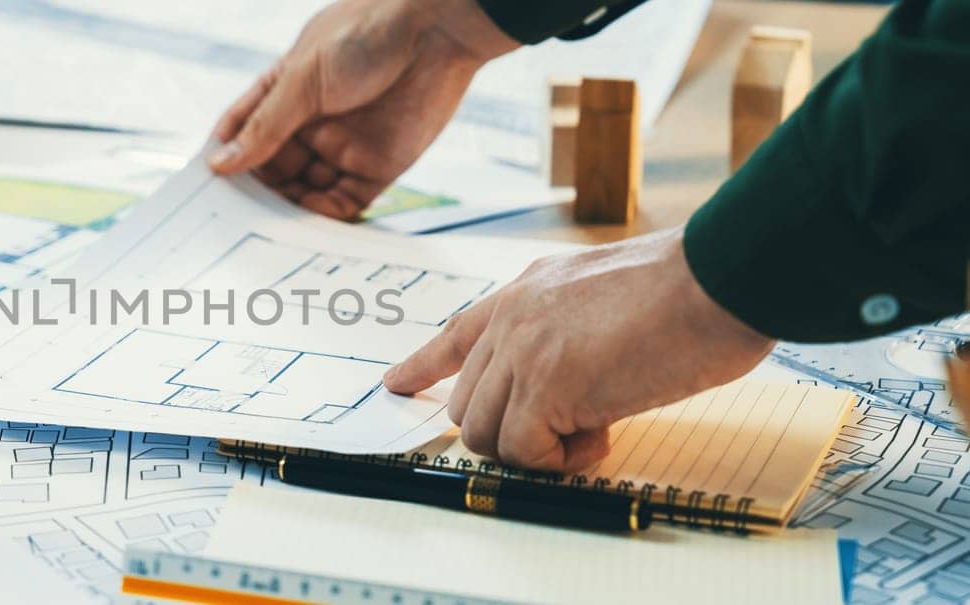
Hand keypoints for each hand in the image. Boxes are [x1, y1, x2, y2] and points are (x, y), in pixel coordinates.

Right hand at [207, 0, 518, 219]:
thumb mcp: (302, 79)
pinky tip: (305, 223)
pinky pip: (342, 204)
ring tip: (265, 229)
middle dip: (253, 191)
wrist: (437, 32)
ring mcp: (342, 147)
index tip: (205, 184)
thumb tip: (221, 162)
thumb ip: (266, 126)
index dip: (225, 156)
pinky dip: (322, 218)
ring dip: (285, 210)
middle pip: (271, 169)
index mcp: (285, 93)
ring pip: (303, 192)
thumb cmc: (365, 35)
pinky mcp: (375, 168)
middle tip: (232, 217)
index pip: (244, 132)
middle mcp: (310, 123)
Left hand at [382, 229, 775, 471]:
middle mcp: (512, 318)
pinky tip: (604, 431)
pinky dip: (562, 460)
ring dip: (537, 448)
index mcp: (526, 290)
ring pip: (486, 434)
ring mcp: (523, 352)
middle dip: (512, 431)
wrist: (719, 277)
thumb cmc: (689, 288)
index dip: (422, 365)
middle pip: (467, 404)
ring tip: (596, 426)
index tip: (394, 384)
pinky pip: (525, 451)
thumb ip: (569, 326)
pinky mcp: (546, 389)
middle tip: (575, 428)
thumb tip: (569, 379)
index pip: (457, 332)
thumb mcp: (605, 292)